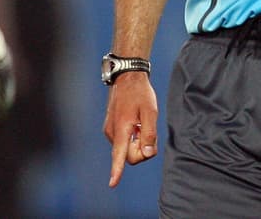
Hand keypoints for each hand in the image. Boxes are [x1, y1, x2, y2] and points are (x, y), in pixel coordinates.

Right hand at [103, 71, 158, 187]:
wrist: (127, 77)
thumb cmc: (140, 93)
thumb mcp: (150, 111)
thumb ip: (149, 133)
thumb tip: (147, 152)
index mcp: (122, 129)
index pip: (120, 155)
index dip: (117, 171)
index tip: (113, 183)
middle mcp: (112, 133)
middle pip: (127, 155)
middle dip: (140, 150)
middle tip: (148, 131)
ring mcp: (110, 131)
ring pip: (125, 149)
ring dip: (136, 142)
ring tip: (140, 123)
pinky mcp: (110, 129)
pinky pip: (123, 142)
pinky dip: (131, 138)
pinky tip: (135, 123)